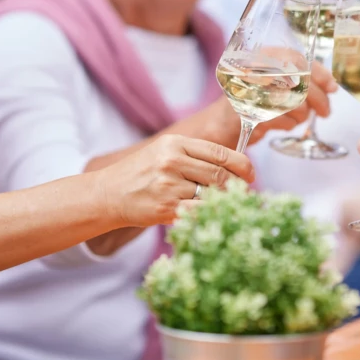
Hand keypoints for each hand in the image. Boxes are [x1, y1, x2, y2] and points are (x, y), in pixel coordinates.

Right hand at [101, 134, 252, 226]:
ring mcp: (168, 185)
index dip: (242, 164)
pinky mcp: (165, 207)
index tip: (252, 174)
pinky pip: (198, 211)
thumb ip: (194, 156)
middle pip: (219, 174)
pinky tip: (214, 215)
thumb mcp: (164, 153)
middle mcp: (172, 161)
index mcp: (176, 143)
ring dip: (225, 202)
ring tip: (230, 205)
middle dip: (237, 186)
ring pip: (211, 194)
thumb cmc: (141, 174)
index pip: (219, 152)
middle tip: (244, 193)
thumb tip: (232, 166)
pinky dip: (210, 214)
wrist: (108, 194)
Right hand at [201, 61, 337, 145]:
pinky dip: (286, 124)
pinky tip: (278, 123)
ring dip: (300, 116)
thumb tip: (332, 85)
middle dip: (318, 100)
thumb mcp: (277, 85)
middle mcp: (254, 67)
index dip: (320, 73)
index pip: (298, 58)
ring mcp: (249, 87)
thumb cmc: (254, 103)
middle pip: (300, 81)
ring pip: (295, 101)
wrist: (220, 124)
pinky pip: (282, 118)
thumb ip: (301, 79)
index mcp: (263, 56)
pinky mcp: (248, 110)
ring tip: (291, 118)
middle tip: (324, 113)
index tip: (333, 88)